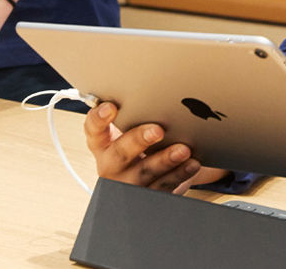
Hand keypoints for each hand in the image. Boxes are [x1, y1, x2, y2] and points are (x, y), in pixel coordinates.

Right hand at [83, 101, 206, 193]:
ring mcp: (127, 184)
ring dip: (165, 160)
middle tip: (158, 130)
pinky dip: (180, 174)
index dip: (98, 119)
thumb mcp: (126, 134)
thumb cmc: (136, 147)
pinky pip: (163, 187)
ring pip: (144, 173)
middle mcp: (110, 165)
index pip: (93, 130)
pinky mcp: (146, 198)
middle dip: (138, 141)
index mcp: (102, 145)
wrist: (144, 186)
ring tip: (183, 149)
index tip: (111, 107)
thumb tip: (156, 87)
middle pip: (119, 153)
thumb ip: (133, 116)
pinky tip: (192, 163)